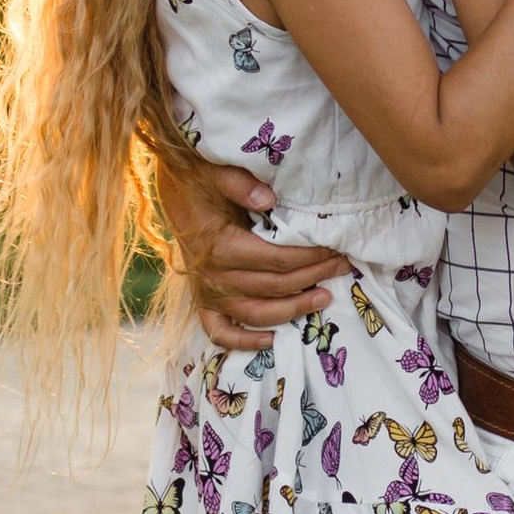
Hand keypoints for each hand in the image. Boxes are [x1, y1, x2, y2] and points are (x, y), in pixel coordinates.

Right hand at [162, 156, 350, 343]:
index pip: (277, 260)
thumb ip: (240, 183)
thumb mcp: (216, 172)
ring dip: (293, 310)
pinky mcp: (202, 302)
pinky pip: (220, 332)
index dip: (310, 256)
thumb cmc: (198, 181)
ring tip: (324, 297)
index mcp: (221, 247)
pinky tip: (271, 340)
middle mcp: (215, 276)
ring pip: (256, 313)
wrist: (171, 192)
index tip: (335, 248)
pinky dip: (243, 342)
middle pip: (274, 286)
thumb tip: (268, 198)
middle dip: (314, 277)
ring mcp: (208, 293)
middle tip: (342, 266)